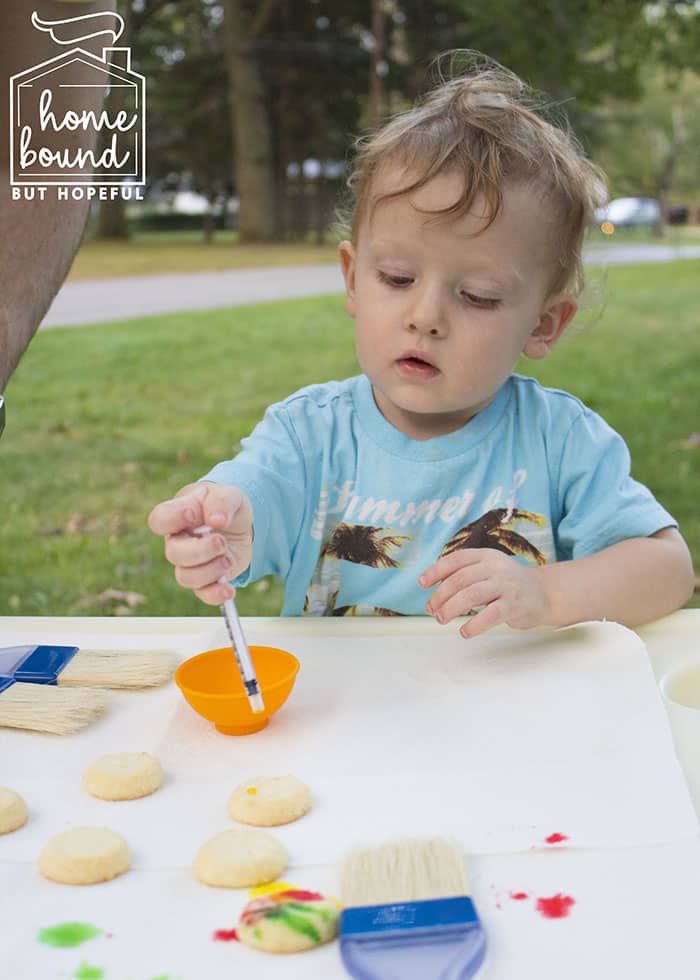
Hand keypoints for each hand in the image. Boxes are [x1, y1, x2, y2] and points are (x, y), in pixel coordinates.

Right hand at [147, 482, 253, 604]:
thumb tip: (216, 519)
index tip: (193, 515)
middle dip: (200, 550)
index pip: (159, 519)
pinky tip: (229, 590)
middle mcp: (179, 541)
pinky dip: (215, 595)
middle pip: (173, 553)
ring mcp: (190, 562)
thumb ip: (222, 500)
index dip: (173, 519)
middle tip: (221, 541)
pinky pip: (202, 594)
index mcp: (178, 515)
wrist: (240, 524)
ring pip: (185, 577)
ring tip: (228, 559)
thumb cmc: (225, 505)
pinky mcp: (206, 579)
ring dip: (210, 571)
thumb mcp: (230, 494)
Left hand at [419, 549, 550, 638]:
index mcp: (486, 556)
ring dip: (451, 608)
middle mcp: (495, 567)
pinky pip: (490, 615)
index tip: (422, 584)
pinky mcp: (514, 605)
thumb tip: (434, 589)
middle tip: (432, 610)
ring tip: (442, 619)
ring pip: (471, 595)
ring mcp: (506, 585)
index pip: (456, 559)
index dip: (436, 571)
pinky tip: (464, 632)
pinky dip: (474, 625)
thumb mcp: (488, 571)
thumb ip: (466, 574)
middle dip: (440, 595)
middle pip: (459, 579)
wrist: (544, 593)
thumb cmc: (508, 585)